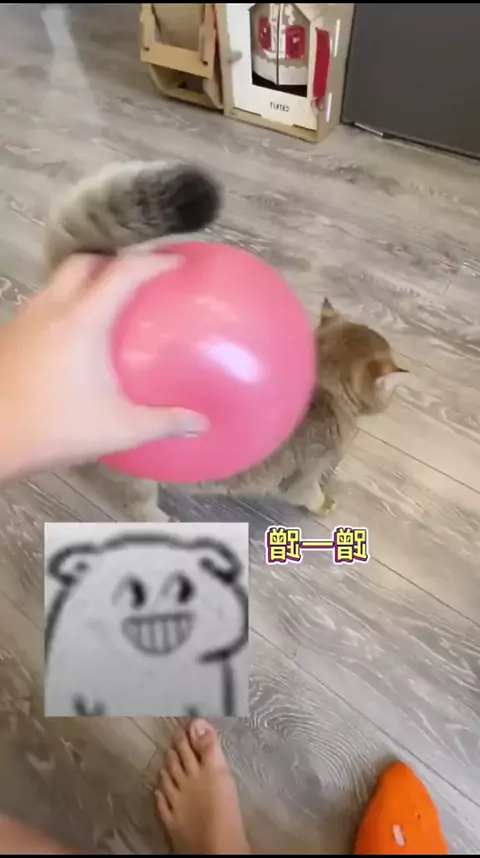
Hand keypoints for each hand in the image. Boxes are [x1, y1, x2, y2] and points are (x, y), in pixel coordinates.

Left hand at [0, 254, 206, 478]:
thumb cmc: (53, 429)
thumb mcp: (118, 429)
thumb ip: (163, 423)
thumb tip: (201, 424)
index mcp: (82, 321)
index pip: (123, 272)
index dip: (153, 261)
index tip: (177, 262)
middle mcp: (52, 309)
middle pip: (84, 262)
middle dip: (115, 259)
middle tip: (141, 275)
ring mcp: (26, 319)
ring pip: (59, 280)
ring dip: (87, 279)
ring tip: (112, 299)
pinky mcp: (12, 336)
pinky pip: (46, 302)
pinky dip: (68, 302)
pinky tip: (78, 334)